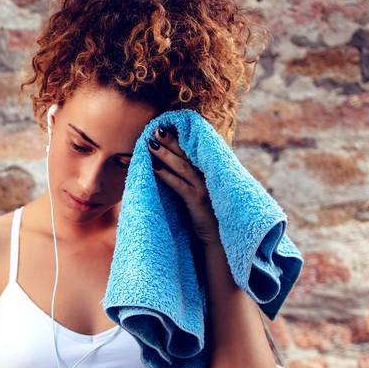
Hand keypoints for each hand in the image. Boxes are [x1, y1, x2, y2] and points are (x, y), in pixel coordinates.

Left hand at [149, 125, 217, 244]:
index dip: (177, 140)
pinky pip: (179, 185)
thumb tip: (167, 170)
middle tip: (155, 128)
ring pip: (182, 167)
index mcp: (206, 173)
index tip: (164, 127)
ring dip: (165, 155)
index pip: (190, 153)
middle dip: (171, 141)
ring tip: (150, 143)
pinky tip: (154, 168)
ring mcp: (203, 188)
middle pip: (186, 154)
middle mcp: (206, 177)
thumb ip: (187, 182)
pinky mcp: (197, 201)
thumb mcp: (196, 195)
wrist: (217, 239)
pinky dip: (166, 176)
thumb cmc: (204, 218)